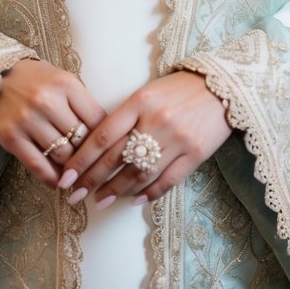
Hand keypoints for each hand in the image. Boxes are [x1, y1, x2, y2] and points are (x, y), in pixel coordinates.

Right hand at [0, 58, 106, 187]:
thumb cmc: (35, 79)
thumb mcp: (62, 80)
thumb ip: (80, 103)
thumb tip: (99, 137)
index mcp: (65, 84)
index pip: (96, 119)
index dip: (103, 135)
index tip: (103, 146)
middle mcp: (47, 101)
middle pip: (80, 140)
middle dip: (86, 153)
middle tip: (90, 163)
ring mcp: (28, 120)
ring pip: (61, 155)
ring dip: (70, 167)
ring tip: (74, 172)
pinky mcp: (11, 137)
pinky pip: (37, 165)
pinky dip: (50, 178)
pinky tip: (58, 182)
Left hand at [58, 71, 230, 206]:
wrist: (222, 87)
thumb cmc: (179, 88)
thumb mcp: (148, 92)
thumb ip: (127, 115)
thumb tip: (100, 146)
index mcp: (140, 100)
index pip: (103, 135)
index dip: (82, 159)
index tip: (66, 176)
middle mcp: (155, 121)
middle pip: (116, 157)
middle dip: (92, 179)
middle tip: (74, 195)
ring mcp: (176, 139)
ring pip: (138, 173)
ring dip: (115, 190)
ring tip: (99, 201)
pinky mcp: (195, 154)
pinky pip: (166, 181)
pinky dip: (147, 193)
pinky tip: (133, 201)